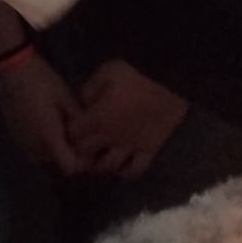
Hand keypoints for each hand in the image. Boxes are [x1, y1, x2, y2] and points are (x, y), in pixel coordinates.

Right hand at [0, 52, 89, 173]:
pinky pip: (34, 146)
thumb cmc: (42, 82)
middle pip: (58, 161)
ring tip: (60, 122)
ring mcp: (23, 143)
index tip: (88, 145)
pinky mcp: (15, 136)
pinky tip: (46, 119)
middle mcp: (35, 147)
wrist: (12, 71)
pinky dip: (42, 139)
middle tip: (76, 128)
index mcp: (50, 139)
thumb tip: (91, 133)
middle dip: (68, 149)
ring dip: (54, 145)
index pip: (70, 167)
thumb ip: (79, 119)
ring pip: (45, 154)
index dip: (81, 160)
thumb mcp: (66, 97)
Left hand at [69, 60, 188, 177]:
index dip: (69, 131)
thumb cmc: (138, 73)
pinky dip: (126, 171)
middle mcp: (111, 138)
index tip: (70, 127)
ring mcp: (131, 147)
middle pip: (87, 153)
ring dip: (100, 163)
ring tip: (98, 157)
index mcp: (98, 118)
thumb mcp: (108, 71)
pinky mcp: (149, 151)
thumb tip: (83, 102)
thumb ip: (91, 88)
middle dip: (80, 149)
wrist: (171, 81)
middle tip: (81, 143)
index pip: (75, 133)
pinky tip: (122, 165)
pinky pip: (135, 169)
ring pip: (109, 166)